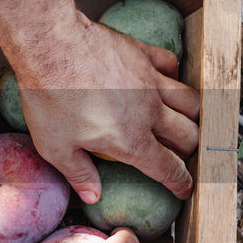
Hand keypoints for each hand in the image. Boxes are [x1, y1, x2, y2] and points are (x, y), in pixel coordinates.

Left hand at [15, 14, 200, 203]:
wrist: (50, 46)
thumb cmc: (49, 96)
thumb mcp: (54, 146)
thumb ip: (78, 173)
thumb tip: (92, 195)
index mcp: (131, 140)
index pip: (167, 168)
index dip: (179, 183)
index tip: (184, 189)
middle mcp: (150, 111)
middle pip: (188, 136)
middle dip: (189, 151)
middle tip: (181, 155)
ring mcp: (150, 80)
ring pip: (190, 101)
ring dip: (193, 116)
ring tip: (185, 122)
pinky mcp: (143, 53)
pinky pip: (171, 64)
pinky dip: (174, 74)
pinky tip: (166, 78)